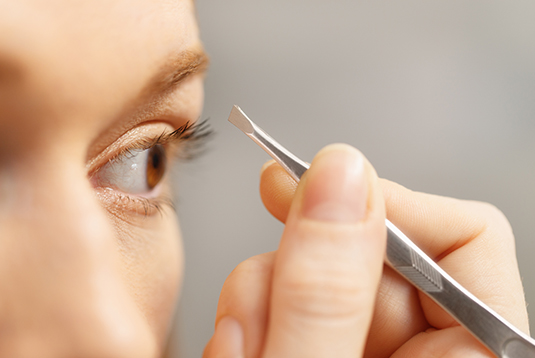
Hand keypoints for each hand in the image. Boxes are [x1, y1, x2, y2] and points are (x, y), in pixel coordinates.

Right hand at [203, 144, 528, 357]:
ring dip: (262, 299)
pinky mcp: (329, 348)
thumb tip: (340, 175)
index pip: (466, 235)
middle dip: (297, 267)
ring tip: (241, 348)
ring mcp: (373, 349)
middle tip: (257, 304)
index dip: (387, 202)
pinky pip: (290, 300)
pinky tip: (242, 350)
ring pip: (318, 272)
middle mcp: (428, 351)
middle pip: (371, 250)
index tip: (313, 191)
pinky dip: (254, 320)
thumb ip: (328, 293)